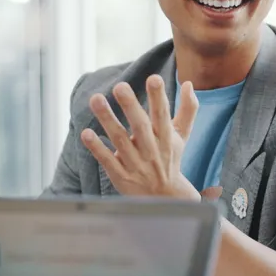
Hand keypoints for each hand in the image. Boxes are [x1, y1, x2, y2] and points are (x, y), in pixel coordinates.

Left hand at [80, 75, 202, 199]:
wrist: (164, 197)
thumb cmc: (170, 159)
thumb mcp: (182, 136)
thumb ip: (188, 110)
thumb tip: (189, 84)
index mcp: (167, 138)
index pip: (163, 115)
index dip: (159, 97)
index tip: (154, 78)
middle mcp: (152, 150)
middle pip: (141, 127)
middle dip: (131, 106)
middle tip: (120, 86)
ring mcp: (136, 164)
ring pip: (120, 140)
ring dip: (108, 120)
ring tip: (96, 99)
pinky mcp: (121, 176)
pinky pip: (107, 161)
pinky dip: (97, 149)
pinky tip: (86, 134)